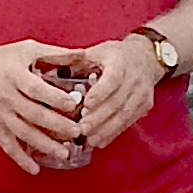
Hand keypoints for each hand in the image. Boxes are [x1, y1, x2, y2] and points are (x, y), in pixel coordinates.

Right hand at [0, 39, 95, 173]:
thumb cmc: (0, 60)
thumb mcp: (26, 50)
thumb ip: (55, 54)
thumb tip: (84, 54)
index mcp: (15, 76)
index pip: (36, 89)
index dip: (55, 98)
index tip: (74, 105)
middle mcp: (6, 96)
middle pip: (33, 114)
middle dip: (57, 125)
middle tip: (78, 132)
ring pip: (23, 133)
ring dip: (44, 145)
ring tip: (64, 153)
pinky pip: (8, 145)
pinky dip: (20, 159)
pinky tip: (35, 169)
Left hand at [70, 35, 169, 151]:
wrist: (145, 58)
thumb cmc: (115, 55)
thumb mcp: (96, 51)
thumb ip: (74, 62)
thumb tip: (47, 71)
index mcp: (120, 61)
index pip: (112, 79)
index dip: (100, 93)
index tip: (86, 104)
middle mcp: (135, 78)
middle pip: (118, 101)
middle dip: (99, 117)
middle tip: (81, 129)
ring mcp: (142, 93)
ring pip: (125, 114)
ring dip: (106, 129)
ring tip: (89, 139)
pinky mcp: (145, 106)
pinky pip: (129, 122)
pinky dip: (114, 133)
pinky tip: (100, 141)